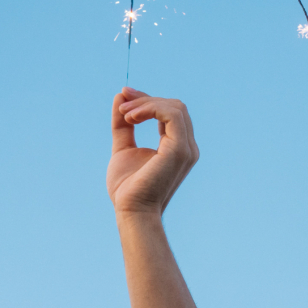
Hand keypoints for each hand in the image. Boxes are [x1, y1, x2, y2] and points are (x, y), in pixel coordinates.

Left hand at [107, 88, 199, 215]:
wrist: (131, 212)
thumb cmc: (127, 189)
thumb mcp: (123, 148)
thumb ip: (123, 124)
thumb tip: (120, 96)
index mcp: (178, 147)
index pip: (169, 113)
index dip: (147, 101)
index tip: (124, 96)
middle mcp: (188, 147)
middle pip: (175, 106)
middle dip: (146, 99)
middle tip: (122, 105)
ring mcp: (186, 148)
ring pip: (175, 107)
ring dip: (146, 104)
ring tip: (126, 115)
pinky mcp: (180, 150)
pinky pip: (172, 115)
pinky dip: (151, 109)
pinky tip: (132, 117)